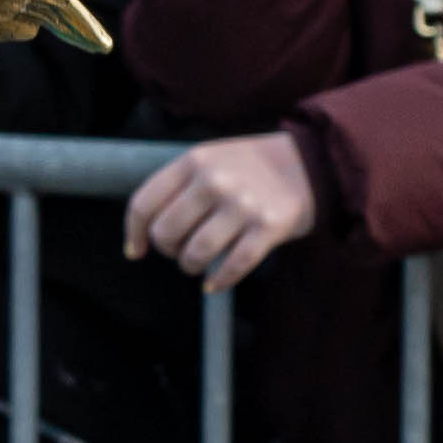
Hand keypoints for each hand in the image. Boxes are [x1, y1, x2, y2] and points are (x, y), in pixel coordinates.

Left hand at [124, 128, 322, 288]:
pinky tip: (215, 283)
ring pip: (196, 253)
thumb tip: (143, 232)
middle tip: (178, 251)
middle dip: (168, 250)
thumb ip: (178, 186)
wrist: (308, 162)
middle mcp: (214, 181)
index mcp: (193, 161)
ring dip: (191, 266)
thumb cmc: (248, 167)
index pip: (144, 204)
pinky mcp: (268, 227)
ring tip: (196, 264)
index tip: (136, 250)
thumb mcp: (209, 159)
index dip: (134, 233)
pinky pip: (233, 266)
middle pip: (166, 233)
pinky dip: (219, 281)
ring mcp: (242, 204)